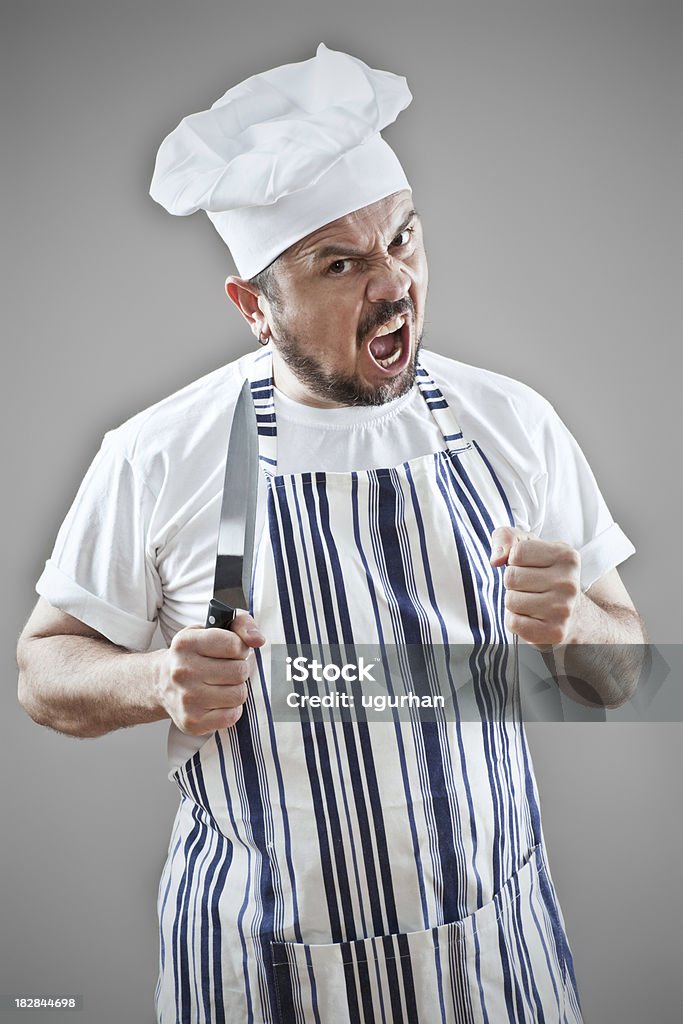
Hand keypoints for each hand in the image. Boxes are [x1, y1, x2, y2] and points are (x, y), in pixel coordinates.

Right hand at [158, 612, 265, 734]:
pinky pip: (232, 716)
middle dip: (239, 670)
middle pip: (239, 671)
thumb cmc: (193, 654)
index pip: (234, 645)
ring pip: (238, 694)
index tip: (232, 651)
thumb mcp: (211, 628)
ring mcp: (186, 698)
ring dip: (236, 689)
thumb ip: (241, 624)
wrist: (161, 682)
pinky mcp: (192, 721)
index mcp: (186, 643)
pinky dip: (231, 709)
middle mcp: (183, 671)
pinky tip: (218, 702)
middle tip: (225, 670)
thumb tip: (257, 640)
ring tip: (221, 685)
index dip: (240, 648)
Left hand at [489, 526, 581, 648]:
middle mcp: (569, 582)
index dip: (514, 560)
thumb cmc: (544, 575)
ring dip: (514, 602)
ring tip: (531, 602)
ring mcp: (564, 609)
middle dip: (513, 583)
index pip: (517, 552)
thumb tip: (496, 559)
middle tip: (530, 587)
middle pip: (511, 577)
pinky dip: (515, 621)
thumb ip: (506, 537)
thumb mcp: (529, 546)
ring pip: (511, 601)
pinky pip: (514, 623)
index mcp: (566, 556)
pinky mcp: (555, 632)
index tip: (528, 567)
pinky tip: (531, 617)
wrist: (572, 614)